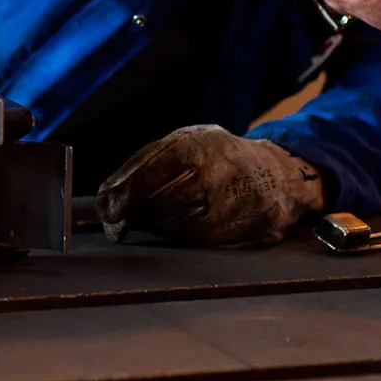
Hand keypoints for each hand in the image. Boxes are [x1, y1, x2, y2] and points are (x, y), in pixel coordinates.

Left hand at [96, 125, 325, 246]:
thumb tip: (108, 193)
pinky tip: (169, 226)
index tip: (106, 206)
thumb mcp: (186, 142)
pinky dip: (175, 234)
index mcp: (198, 144)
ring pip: (174, 224)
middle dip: (132, 213)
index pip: (149, 171)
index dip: (122, 193)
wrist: (274, 174)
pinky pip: (195, 238)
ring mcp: (231, 202)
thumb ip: (147, 160)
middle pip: (159, 202)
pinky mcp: (239, 229)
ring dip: (151, 225)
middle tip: (117, 219)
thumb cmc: (218, 157)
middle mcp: (217, 173)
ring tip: (142, 220)